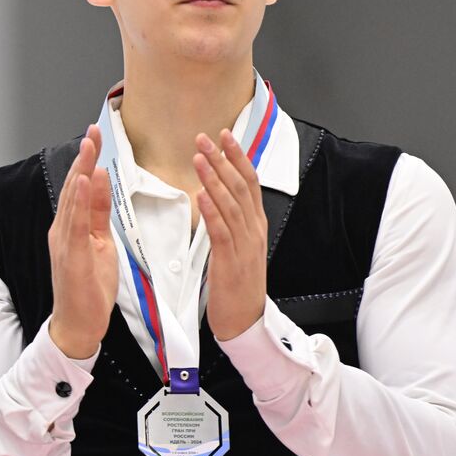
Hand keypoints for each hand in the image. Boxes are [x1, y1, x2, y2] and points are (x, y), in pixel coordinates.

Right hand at [48, 124, 118, 358]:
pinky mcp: (70, 256)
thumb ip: (98, 213)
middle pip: (74, 187)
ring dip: (81, 171)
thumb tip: (101, 182)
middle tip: (92, 132)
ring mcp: (64, 242)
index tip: (95, 137)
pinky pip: (75, 224)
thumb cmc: (89, 289)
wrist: (78, 324)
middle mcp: (63, 231)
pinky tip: (83, 182)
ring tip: (89, 147)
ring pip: (72, 200)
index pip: (80, 187)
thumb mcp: (101, 244)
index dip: (87, 160)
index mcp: (70, 227)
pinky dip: (79, 201)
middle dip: (84, 158)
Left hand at [194, 129, 267, 340]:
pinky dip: (212, 211)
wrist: (245, 320)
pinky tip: (201, 195)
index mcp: (255, 225)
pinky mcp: (231, 261)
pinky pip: (221, 232)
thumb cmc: (237, 284)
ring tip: (199, 158)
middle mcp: (253, 230)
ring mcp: (245, 245)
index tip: (225, 135)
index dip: (237, 157)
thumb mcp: (238, 247)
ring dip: (214, 179)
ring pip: (231, 205)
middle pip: (240, 187)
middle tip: (205, 138)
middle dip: (222, 159)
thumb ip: (230, 221)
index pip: (249, 182)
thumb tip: (215, 195)